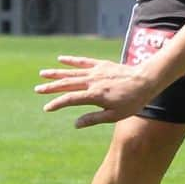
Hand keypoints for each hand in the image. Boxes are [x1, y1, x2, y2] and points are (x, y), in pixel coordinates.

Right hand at [35, 55, 154, 127]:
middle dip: (51, 87)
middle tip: (37, 89)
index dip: (56, 103)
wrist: (147, 80)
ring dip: (56, 73)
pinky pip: (83, 61)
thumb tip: (76, 124)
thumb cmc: (133, 101)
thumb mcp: (115, 115)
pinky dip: (71, 60)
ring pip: (71, 72)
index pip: (69, 99)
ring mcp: (96, 72)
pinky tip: (60, 59)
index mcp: (94, 96)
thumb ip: (94, 119)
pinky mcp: (102, 65)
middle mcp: (92, 82)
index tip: (47, 108)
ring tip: (42, 74)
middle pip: (66, 84)